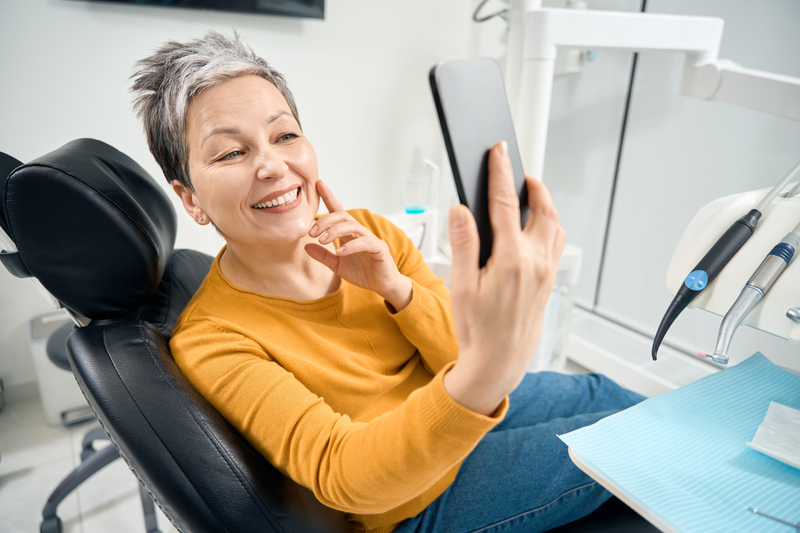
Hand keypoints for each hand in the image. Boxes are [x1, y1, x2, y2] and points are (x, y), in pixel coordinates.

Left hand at [305, 180, 412, 311]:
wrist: (382, 285)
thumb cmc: (362, 273)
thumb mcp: (337, 265)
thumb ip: (323, 256)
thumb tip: (306, 246)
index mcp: (348, 233)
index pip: (338, 211)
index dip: (329, 197)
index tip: (318, 184)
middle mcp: (359, 232)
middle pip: (342, 216)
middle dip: (326, 220)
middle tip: (311, 231)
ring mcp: (370, 239)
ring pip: (352, 226)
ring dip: (335, 231)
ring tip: (322, 240)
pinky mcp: (379, 249)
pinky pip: (365, 242)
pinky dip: (351, 246)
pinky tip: (340, 252)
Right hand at [443, 141, 565, 415]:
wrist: (499, 362)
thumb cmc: (477, 329)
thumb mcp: (460, 286)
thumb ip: (463, 244)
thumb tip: (461, 211)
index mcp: (511, 258)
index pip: (505, 203)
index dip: (500, 172)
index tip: (498, 151)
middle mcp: (535, 261)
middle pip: (542, 208)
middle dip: (532, 185)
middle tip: (518, 173)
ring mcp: (546, 271)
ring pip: (554, 225)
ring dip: (544, 206)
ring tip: (527, 198)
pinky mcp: (549, 281)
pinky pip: (556, 243)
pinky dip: (548, 226)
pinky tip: (533, 229)